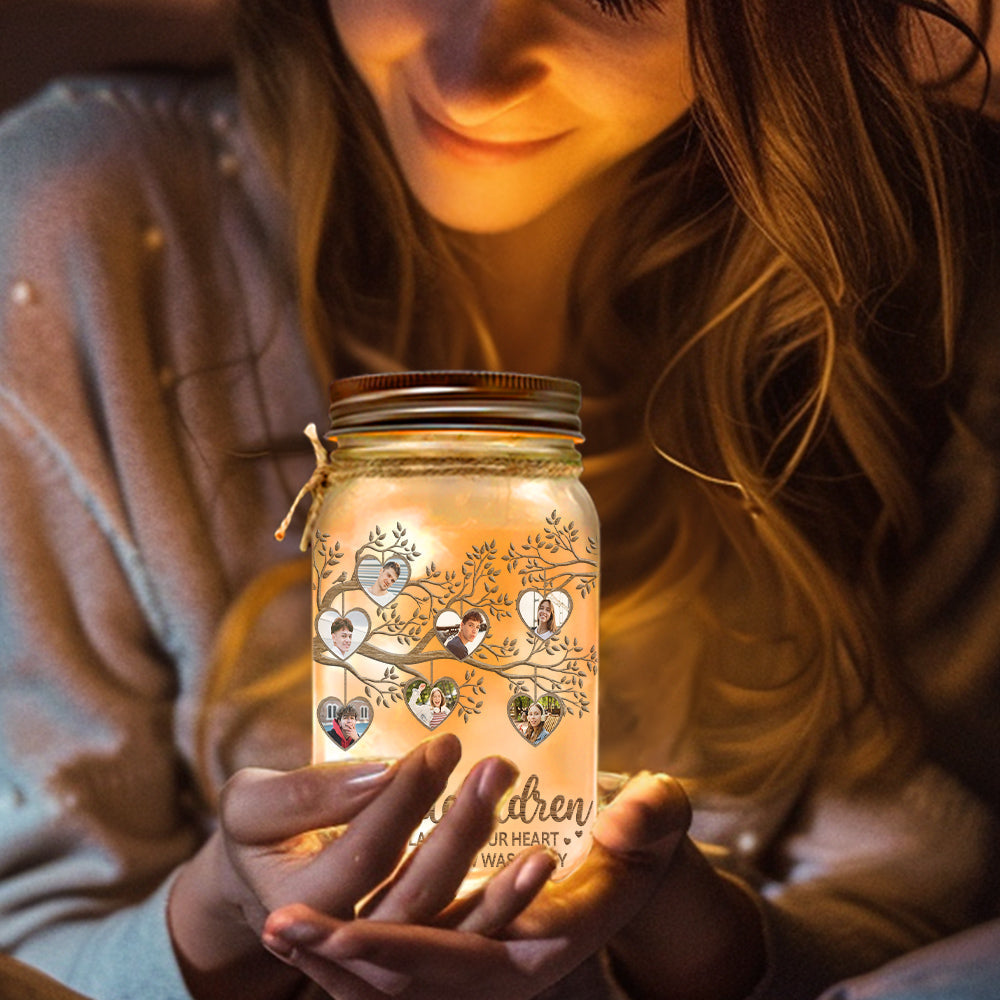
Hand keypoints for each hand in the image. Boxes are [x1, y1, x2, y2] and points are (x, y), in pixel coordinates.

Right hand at [169, 733, 524, 999]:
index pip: (368, 852)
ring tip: (542, 847)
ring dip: (503, 893)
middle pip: (418, 895)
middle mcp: (349, 946)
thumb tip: (380, 775)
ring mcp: (388, 965)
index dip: (408, 797)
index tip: (445, 746)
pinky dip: (509, 916)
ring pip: (453, 934)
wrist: (265, 889)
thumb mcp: (252, 805)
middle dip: (462, 831)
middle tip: (498, 768)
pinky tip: (543, 875)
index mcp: (302, 904)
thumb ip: (306, 793)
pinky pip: (471, 947)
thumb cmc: (260, 833)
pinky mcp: (421, 962)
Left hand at [258, 771, 692, 999]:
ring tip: (277, 930)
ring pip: (395, 990)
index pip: (468, 961)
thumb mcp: (658, 818)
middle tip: (281, 922)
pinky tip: (301, 937)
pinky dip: (346, 963)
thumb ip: (651, 819)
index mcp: (551, 945)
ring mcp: (482, 972)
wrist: (634, 866)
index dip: (405, 951)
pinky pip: (394, 978)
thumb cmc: (643, 837)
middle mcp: (510, 972)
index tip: (342, 930)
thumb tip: (623, 824)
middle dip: (344, 958)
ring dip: (333, 965)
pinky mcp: (462, 959)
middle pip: (415, 984)